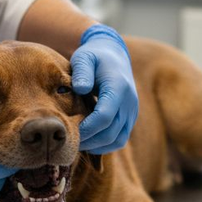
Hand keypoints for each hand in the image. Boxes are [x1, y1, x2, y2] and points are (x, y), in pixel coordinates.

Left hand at [70, 24, 137, 153]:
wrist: (114, 55)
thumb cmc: (94, 57)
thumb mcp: (84, 57)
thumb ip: (82, 71)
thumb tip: (80, 88)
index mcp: (118, 87)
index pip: (104, 116)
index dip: (86, 128)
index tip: (69, 130)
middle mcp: (129, 102)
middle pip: (111, 132)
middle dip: (89, 140)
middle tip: (69, 141)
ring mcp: (132, 111)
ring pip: (117, 140)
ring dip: (97, 146)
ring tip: (78, 143)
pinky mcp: (130, 118)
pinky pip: (121, 139)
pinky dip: (106, 145)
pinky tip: (89, 142)